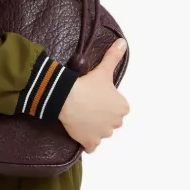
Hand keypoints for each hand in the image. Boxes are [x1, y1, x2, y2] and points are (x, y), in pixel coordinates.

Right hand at [58, 38, 129, 152]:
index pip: (118, 107)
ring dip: (95, 129)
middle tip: (89, 107)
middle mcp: (116, 123)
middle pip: (111, 121)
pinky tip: (82, 133)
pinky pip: (92, 146)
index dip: (107, 103)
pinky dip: (88, 142)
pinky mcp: (91, 142)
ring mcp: (103, 134)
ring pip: (102, 133)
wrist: (67, 98)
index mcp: (122, 107)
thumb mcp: (103, 70)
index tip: (97, 98)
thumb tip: (123, 43)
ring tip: (83, 118)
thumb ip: (114, 57)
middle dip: (103, 117)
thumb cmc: (87, 85)